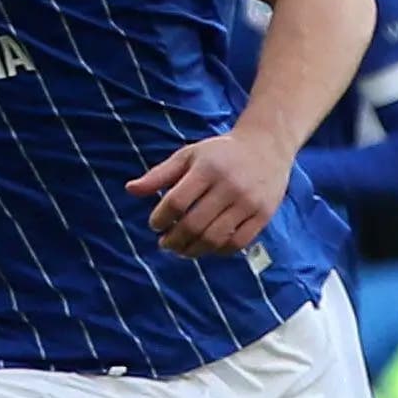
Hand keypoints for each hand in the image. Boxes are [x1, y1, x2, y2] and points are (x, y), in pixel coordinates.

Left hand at [128, 128, 292, 256]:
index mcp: (208, 169)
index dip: (160, 219)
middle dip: (173, 240)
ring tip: (181, 250)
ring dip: (192, 250)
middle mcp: (230, 186)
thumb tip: (130, 190)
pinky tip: (206, 247)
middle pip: (194, 225)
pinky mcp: (263, 215)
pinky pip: (237, 243)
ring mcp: (248, 202)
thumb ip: (159, 174)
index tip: (155, 225)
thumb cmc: (220, 153)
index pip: (176, 202)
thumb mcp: (188, 156)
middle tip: (165, 244)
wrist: (267, 146)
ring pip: (214, 238)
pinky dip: (217, 251)